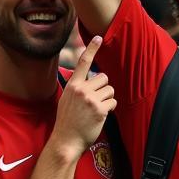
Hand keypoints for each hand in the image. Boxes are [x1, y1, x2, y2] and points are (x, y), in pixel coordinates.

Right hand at [51, 37, 115, 159]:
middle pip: (104, 77)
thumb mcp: (66, 99)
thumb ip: (77, 87)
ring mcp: (91, 99)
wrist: (65, 141)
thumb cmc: (67, 121)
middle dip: (103, 88)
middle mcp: (81, 89)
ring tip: (96, 109)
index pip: (83, 62)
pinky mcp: (100, 109)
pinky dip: (110, 109)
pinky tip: (100, 116)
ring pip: (110, 90)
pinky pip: (113, 102)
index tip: (98, 37)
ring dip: (107, 99)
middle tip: (95, 101)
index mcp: (73, 85)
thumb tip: (89, 79)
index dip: (92, 48)